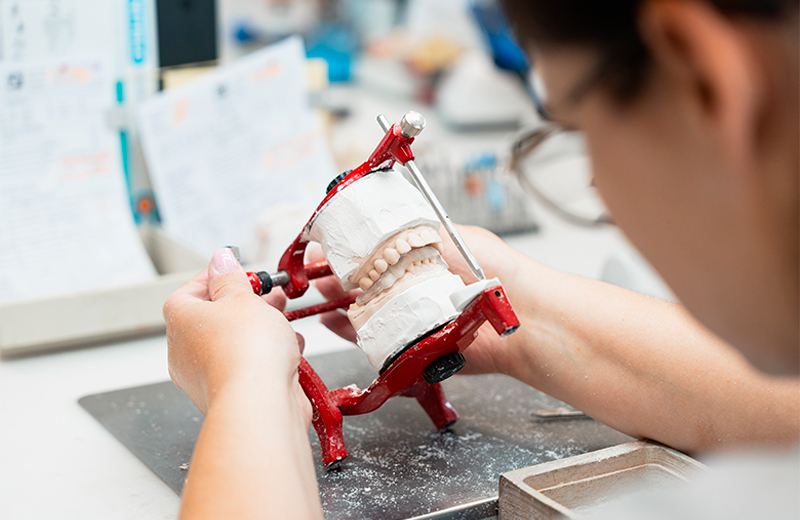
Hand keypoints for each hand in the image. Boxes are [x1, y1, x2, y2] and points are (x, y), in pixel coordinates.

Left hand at [163, 248, 308, 417]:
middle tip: (269, 295)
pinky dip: (267, 356)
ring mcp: (207, 375)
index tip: (238, 271)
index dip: (216, 278)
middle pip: (214, 317)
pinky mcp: (232, 393)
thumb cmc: (245, 351)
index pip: (190, 290)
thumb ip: (231, 277)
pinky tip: (289, 349)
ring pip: (233, 343)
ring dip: (260, 329)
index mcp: (180, 320)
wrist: (260, 402)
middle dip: (246, 303)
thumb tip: (220, 259)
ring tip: (283, 320)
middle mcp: (185, 351)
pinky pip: (248, 367)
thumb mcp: (242, 297)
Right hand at [312, 226, 527, 374]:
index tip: (327, 244)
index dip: (350, 248)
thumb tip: (375, 218)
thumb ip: (411, 227)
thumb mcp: (448, 234)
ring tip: (322, 295)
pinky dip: (352, 333)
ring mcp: (414, 316)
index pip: (376, 251)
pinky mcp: (415, 344)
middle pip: (366, 282)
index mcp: (422, 258)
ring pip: (367, 310)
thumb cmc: (496, 271)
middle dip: (337, 276)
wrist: (524, 315)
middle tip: (316, 272)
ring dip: (340, 302)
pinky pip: (378, 340)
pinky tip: (335, 322)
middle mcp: (415, 287)